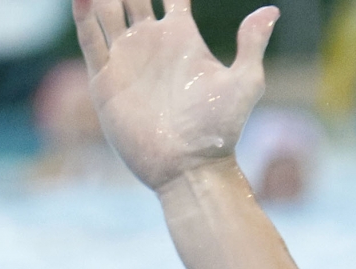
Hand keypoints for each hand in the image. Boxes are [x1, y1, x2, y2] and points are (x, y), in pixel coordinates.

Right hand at [73, 0, 277, 191]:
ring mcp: (126, 59)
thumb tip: (271, 11)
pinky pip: (90, 39)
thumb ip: (252, 44)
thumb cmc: (219, 130)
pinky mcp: (105, 80)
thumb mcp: (245, 83)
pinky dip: (84, 16)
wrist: (187, 166)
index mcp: (183, 37)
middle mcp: (151, 43)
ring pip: (107, 11)